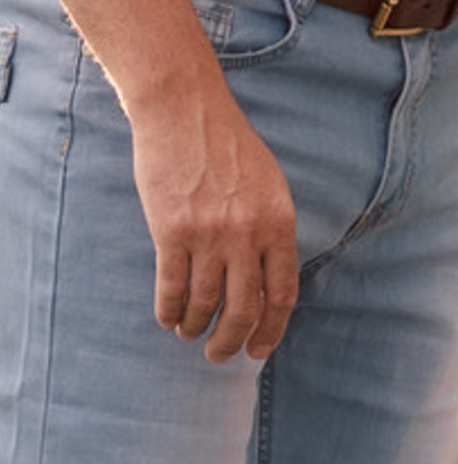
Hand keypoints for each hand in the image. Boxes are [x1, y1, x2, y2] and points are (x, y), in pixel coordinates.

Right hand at [128, 78, 299, 362]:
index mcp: (279, 222)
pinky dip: (169, 311)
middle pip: (245, 309)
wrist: (185, 110)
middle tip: (219, 354)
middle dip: (231, 341)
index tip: (259, 349)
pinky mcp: (171, 231)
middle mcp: (247, 233)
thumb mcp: (269, 185)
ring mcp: (208, 234)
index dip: (271, 330)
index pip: (283, 294)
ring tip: (189, 333)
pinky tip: (168, 319)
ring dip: (195, 327)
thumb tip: (268, 282)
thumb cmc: (227, 147)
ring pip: (204, 304)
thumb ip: (271, 230)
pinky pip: (171, 288)